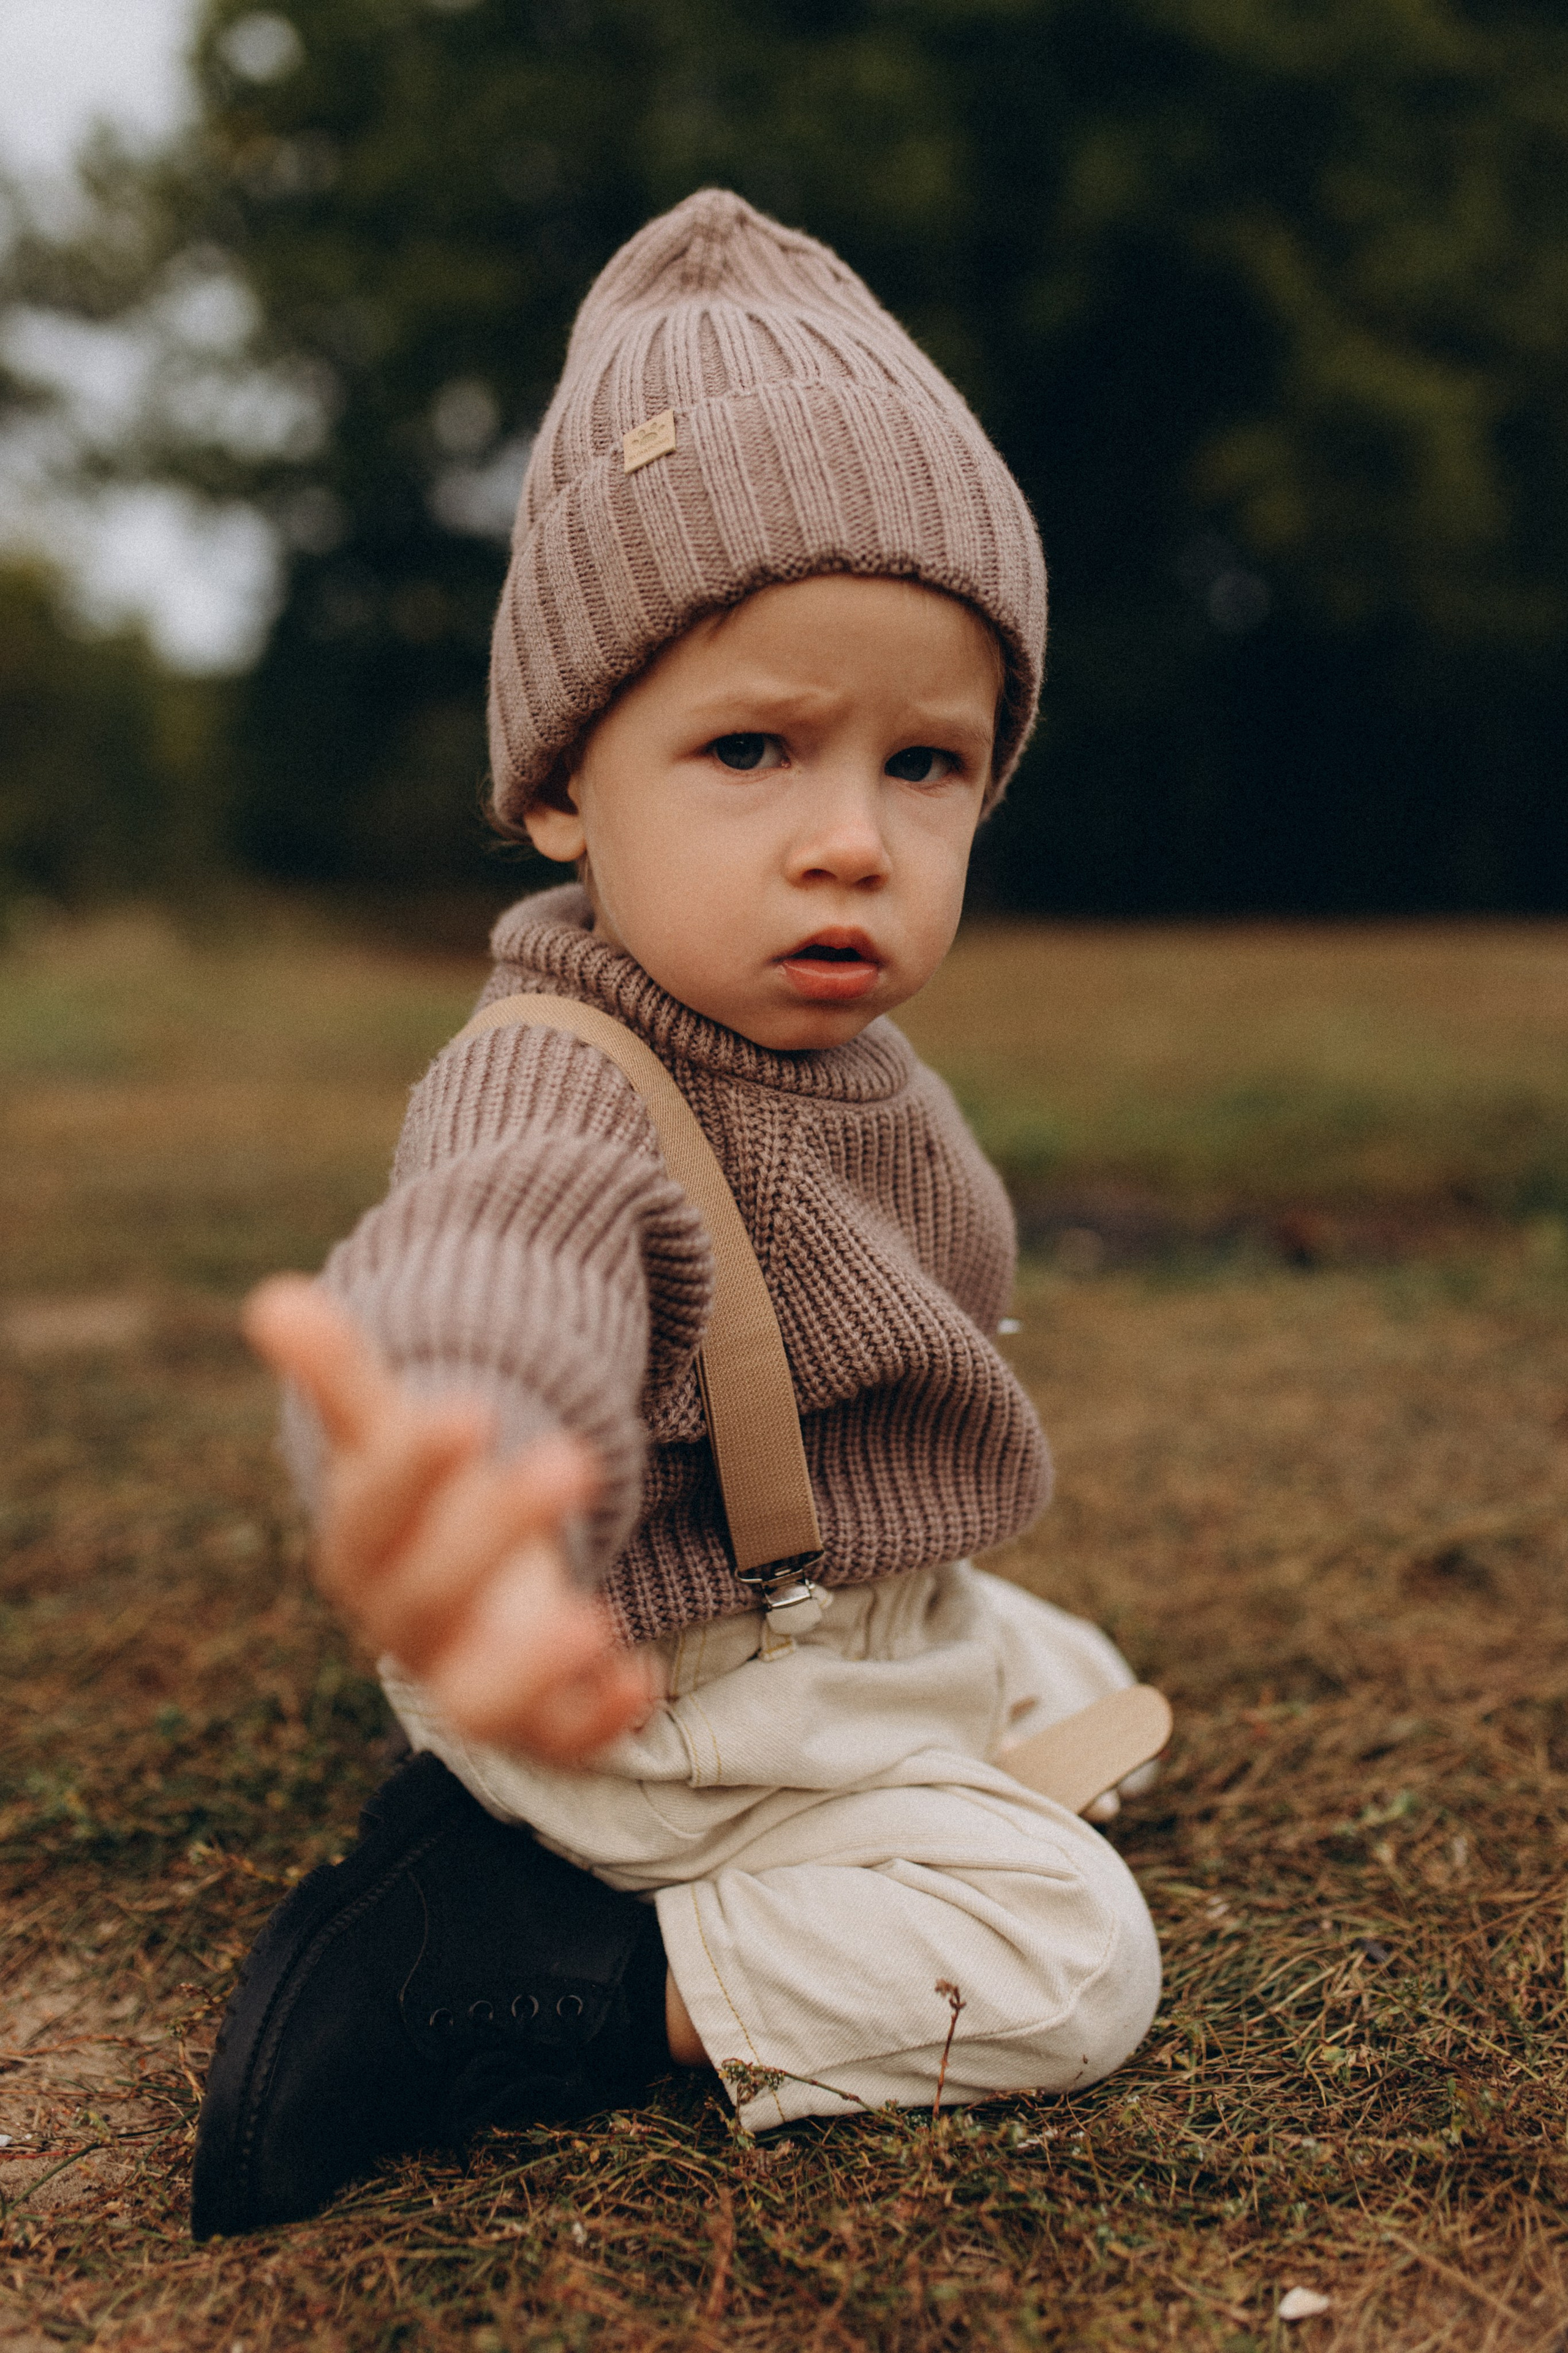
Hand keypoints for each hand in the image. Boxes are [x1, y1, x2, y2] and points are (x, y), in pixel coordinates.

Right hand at [242, 1275, 657, 1763]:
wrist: (461, 1580)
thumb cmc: (422, 1498)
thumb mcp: (391, 1428)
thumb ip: (341, 1370)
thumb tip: (274, 1299)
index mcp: (359, 1548)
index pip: (370, 1511)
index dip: (412, 1468)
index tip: (469, 1411)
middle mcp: (402, 1624)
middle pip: (431, 1593)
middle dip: (497, 1529)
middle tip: (571, 1459)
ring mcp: (465, 1678)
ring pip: (475, 1701)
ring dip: (529, 1667)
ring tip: (590, 1622)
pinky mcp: (530, 1720)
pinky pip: (556, 1741)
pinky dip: (595, 1720)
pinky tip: (638, 1678)